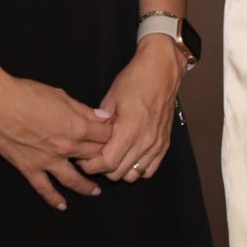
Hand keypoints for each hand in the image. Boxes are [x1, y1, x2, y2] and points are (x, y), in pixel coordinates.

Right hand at [0, 73, 114, 208]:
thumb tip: (103, 117)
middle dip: (103, 158)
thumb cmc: (27, 94)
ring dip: (87, 186)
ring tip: (95, 191)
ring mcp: (48, 161)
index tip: (113, 136)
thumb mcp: (61, 96)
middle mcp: (67, 148)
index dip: (112, 135)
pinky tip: (62, 205)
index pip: (105, 136)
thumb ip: (84, 110)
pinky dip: (54, 198)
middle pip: (94, 157)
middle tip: (107, 162)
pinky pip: (44, 188)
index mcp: (77, 128)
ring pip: (74, 180)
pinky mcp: (30, 168)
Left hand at [74, 36, 184, 182]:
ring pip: (133, 175)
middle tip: (94, 158)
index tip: (83, 159)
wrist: (161, 71)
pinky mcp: (164, 144)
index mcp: (129, 129)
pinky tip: (129, 157)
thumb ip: (101, 125)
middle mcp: (144, 141)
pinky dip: (137, 169)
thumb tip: (91, 142)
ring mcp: (156, 144)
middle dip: (102, 169)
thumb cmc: (134, 81)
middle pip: (118, 173)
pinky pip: (149, 170)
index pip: (106, 163)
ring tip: (112, 157)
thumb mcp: (110, 99)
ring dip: (119, 170)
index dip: (91, 166)